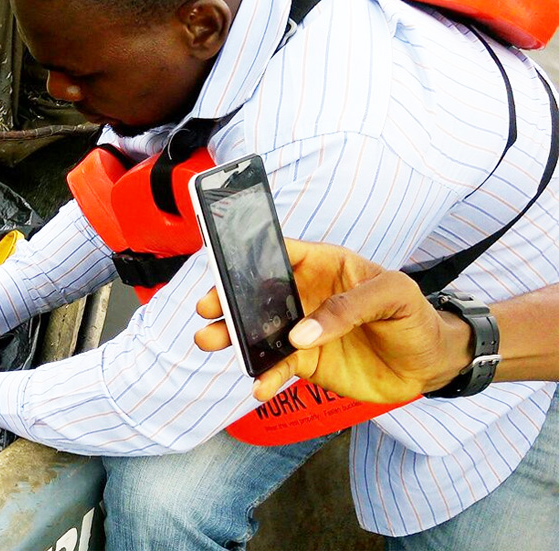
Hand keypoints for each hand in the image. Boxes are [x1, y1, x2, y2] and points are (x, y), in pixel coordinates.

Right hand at [193, 239, 468, 403]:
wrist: (431, 364)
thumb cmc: (416, 317)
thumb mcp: (393, 296)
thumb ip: (347, 309)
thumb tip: (301, 334)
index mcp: (323, 266)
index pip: (278, 252)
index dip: (248, 254)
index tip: (223, 264)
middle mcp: (304, 296)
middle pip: (255, 293)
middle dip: (227, 299)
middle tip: (207, 308)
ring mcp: (302, 330)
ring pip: (257, 332)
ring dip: (232, 337)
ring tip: (209, 341)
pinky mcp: (306, 363)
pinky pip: (277, 368)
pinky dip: (264, 377)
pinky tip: (257, 387)